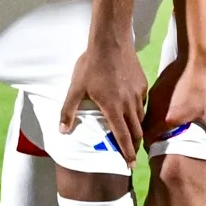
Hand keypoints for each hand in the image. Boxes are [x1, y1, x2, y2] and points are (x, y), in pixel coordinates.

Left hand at [63, 31, 146, 161]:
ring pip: (141, 117)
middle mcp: (129, 104)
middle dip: (135, 145)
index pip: (123, 136)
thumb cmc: (91, 65)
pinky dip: (139, 111)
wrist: (111, 41)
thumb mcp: (76, 88)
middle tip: (132, 154)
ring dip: (138, 129)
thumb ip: (69, 111)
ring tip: (133, 135)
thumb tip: (62, 131)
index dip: (127, 152)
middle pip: (137, 131)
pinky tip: (133, 109)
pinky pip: (143, 103)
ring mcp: (138, 93)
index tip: (130, 165)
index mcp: (113, 108)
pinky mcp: (143, 83)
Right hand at [146, 50, 205, 156]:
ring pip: (148, 116)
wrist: (195, 61)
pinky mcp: (155, 87)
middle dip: (151, 135)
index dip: (151, 146)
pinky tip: (166, 110)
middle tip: (161, 140)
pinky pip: (151, 105)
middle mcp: (155, 110)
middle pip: (146, 128)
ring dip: (153, 123)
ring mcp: (153, 97)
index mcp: (166, 120)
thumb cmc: (203, 88)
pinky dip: (155, 111)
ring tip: (164, 127)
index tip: (156, 149)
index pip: (149, 138)